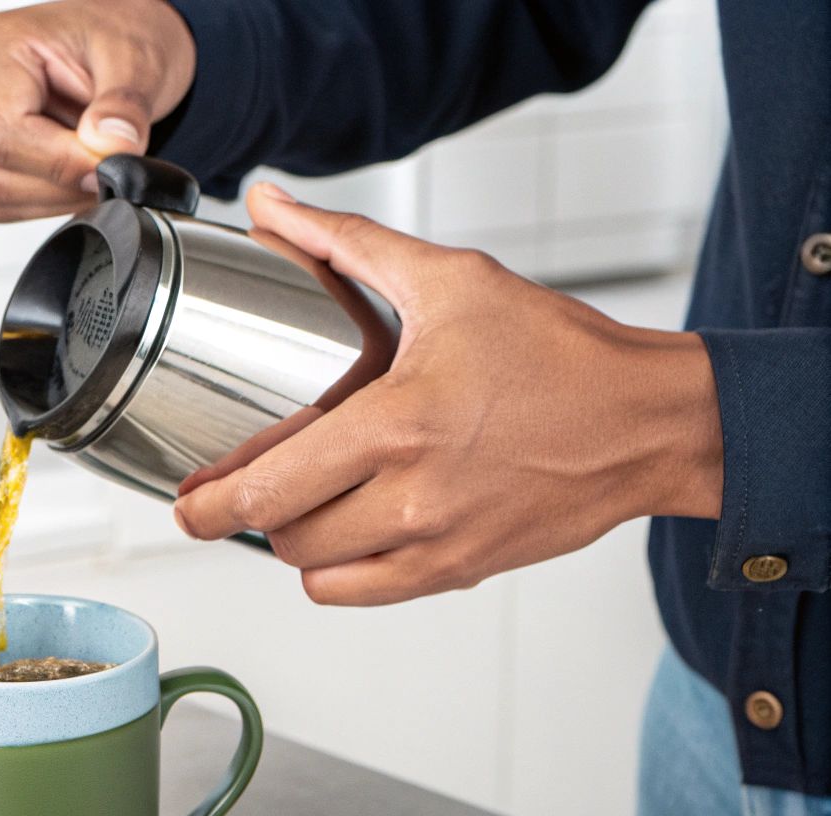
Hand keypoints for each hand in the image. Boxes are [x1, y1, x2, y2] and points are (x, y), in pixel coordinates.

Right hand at [0, 0, 195, 221]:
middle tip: (110, 163)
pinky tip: (70, 163)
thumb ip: (124, 106)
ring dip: (55, 194)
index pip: (0, 136)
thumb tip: (108, 150)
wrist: (111, 40)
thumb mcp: (136, 57)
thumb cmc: (115, 34)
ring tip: (90, 153)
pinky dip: (45, 196)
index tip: (106, 169)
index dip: (58, 165)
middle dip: (62, 185)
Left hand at [173, 183, 724, 605]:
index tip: (185, 504)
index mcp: (395, 425)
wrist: (649, 421)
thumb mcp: (450, 280)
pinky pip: (366, 592)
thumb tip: (273, 205)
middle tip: (243, 490)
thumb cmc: (560, 354)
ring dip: (296, 543)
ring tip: (306, 503)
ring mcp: (437, 543)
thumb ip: (346, 243)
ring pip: (318, 573)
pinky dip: (343, 569)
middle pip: (282, 537)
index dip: (210, 505)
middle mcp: (411, 495)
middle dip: (251, 515)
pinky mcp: (462, 570)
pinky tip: (350, 529)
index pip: (268, 489)